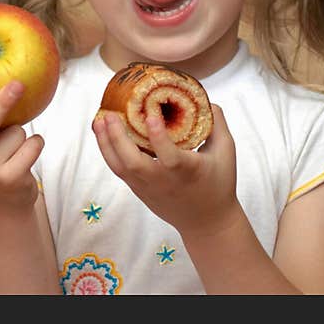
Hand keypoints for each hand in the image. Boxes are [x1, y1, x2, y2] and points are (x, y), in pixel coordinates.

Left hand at [92, 104, 239, 239]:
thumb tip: (204, 100)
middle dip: (117, 138)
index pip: (170, 156)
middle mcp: (163, 180)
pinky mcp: (138, 190)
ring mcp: (147, 187)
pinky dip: (108, 151)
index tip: (151, 116)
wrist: (206, 222)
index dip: (159, 137)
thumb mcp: (226, 152)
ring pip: (120, 167)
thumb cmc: (219, 183)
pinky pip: (119, 170)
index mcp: (187, 170)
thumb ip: (217, 124)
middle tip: (109, 114)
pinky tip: (103, 133)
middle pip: (133, 162)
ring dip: (106, 143)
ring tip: (98, 121)